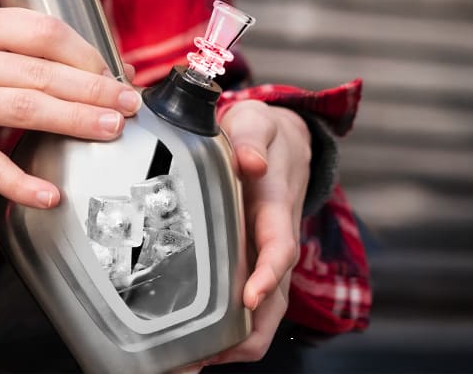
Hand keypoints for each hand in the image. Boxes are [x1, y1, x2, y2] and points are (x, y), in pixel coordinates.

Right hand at [0, 6, 140, 208]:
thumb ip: (30, 49)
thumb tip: (105, 70)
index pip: (44, 32)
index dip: (87, 53)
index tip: (114, 72)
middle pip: (41, 72)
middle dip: (93, 89)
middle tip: (127, 103)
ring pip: (23, 110)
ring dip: (73, 122)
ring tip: (109, 130)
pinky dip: (22, 183)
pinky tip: (51, 194)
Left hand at [205, 100, 310, 367]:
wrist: (283, 143)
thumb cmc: (262, 133)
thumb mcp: (256, 122)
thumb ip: (251, 138)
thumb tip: (250, 161)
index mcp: (276, 208)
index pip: (280, 249)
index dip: (267, 275)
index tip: (250, 299)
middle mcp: (277, 241)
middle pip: (275, 300)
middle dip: (247, 334)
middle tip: (205, 356)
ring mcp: (266, 258)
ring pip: (264, 313)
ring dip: (235, 342)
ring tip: (190, 363)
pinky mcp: (252, 265)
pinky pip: (248, 307)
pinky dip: (228, 333)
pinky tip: (192, 348)